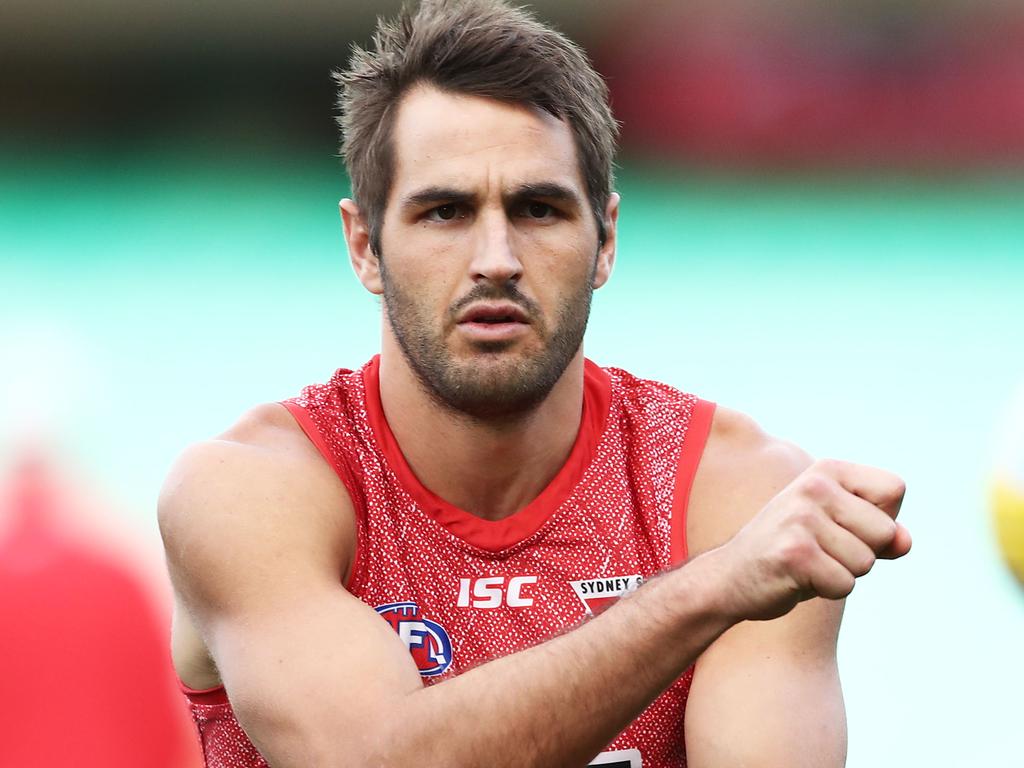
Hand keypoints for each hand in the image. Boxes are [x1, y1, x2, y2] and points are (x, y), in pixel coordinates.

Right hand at [705, 459, 910, 621]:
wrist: (730, 576)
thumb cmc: (792, 551)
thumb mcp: (838, 530)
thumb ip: (878, 533)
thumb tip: (905, 541)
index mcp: (827, 470)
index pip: (894, 489)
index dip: (881, 517)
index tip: (843, 524)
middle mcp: (814, 487)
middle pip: (885, 531)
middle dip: (862, 552)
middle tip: (820, 549)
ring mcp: (802, 519)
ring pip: (866, 562)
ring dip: (841, 573)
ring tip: (807, 563)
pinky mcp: (795, 554)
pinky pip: (844, 584)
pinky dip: (826, 590)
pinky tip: (796, 578)